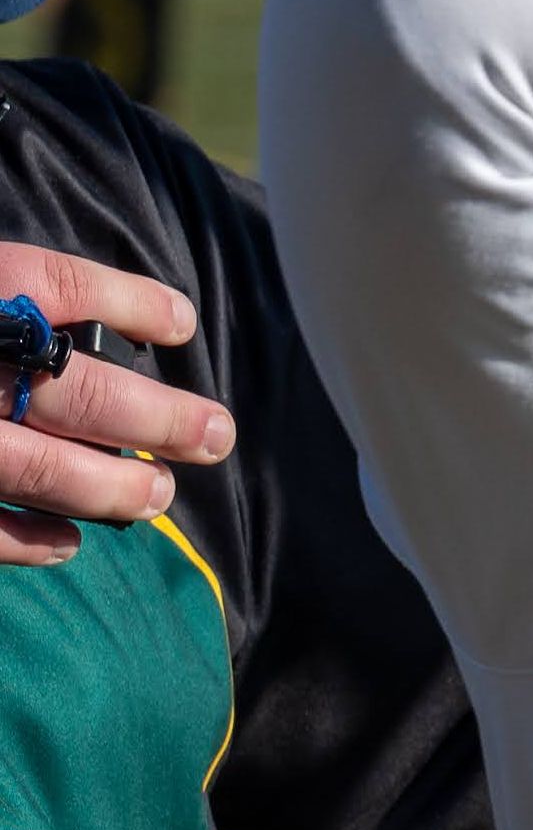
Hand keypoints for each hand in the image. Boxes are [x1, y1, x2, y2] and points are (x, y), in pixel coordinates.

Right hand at [0, 246, 228, 565]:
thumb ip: (12, 299)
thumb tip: (94, 323)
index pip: (61, 285)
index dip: (135, 303)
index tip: (182, 325)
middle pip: (76, 390)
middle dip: (158, 419)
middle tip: (215, 436)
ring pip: (36, 466)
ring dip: (110, 488)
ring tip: (159, 495)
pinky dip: (28, 539)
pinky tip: (71, 544)